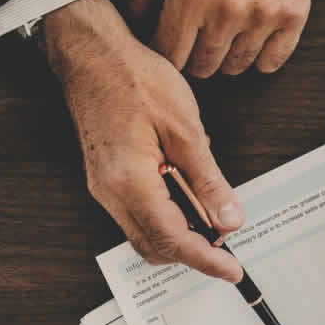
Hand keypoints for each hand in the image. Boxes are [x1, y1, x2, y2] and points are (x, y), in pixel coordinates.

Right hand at [39, 0, 243, 281]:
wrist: (92, 54)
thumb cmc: (133, 78)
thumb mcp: (185, 128)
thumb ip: (208, 180)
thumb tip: (229, 218)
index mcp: (130, 182)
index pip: (173, 240)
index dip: (206, 260)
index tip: (231, 271)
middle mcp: (110, 193)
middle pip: (155, 246)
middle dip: (192, 252)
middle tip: (227, 243)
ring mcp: (103, 187)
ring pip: (144, 233)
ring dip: (179, 234)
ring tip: (211, 214)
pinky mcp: (105, 178)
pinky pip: (136, 214)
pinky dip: (165, 216)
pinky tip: (186, 193)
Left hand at [129, 0, 318, 77]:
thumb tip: (134, 25)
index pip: (168, 53)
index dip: (163, 52)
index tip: (167, 43)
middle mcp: (227, 9)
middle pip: (202, 66)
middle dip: (191, 56)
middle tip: (193, 38)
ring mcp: (264, 14)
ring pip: (236, 66)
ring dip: (225, 57)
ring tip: (222, 33)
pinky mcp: (295, 12)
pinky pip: (273, 61)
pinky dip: (260, 57)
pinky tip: (251, 38)